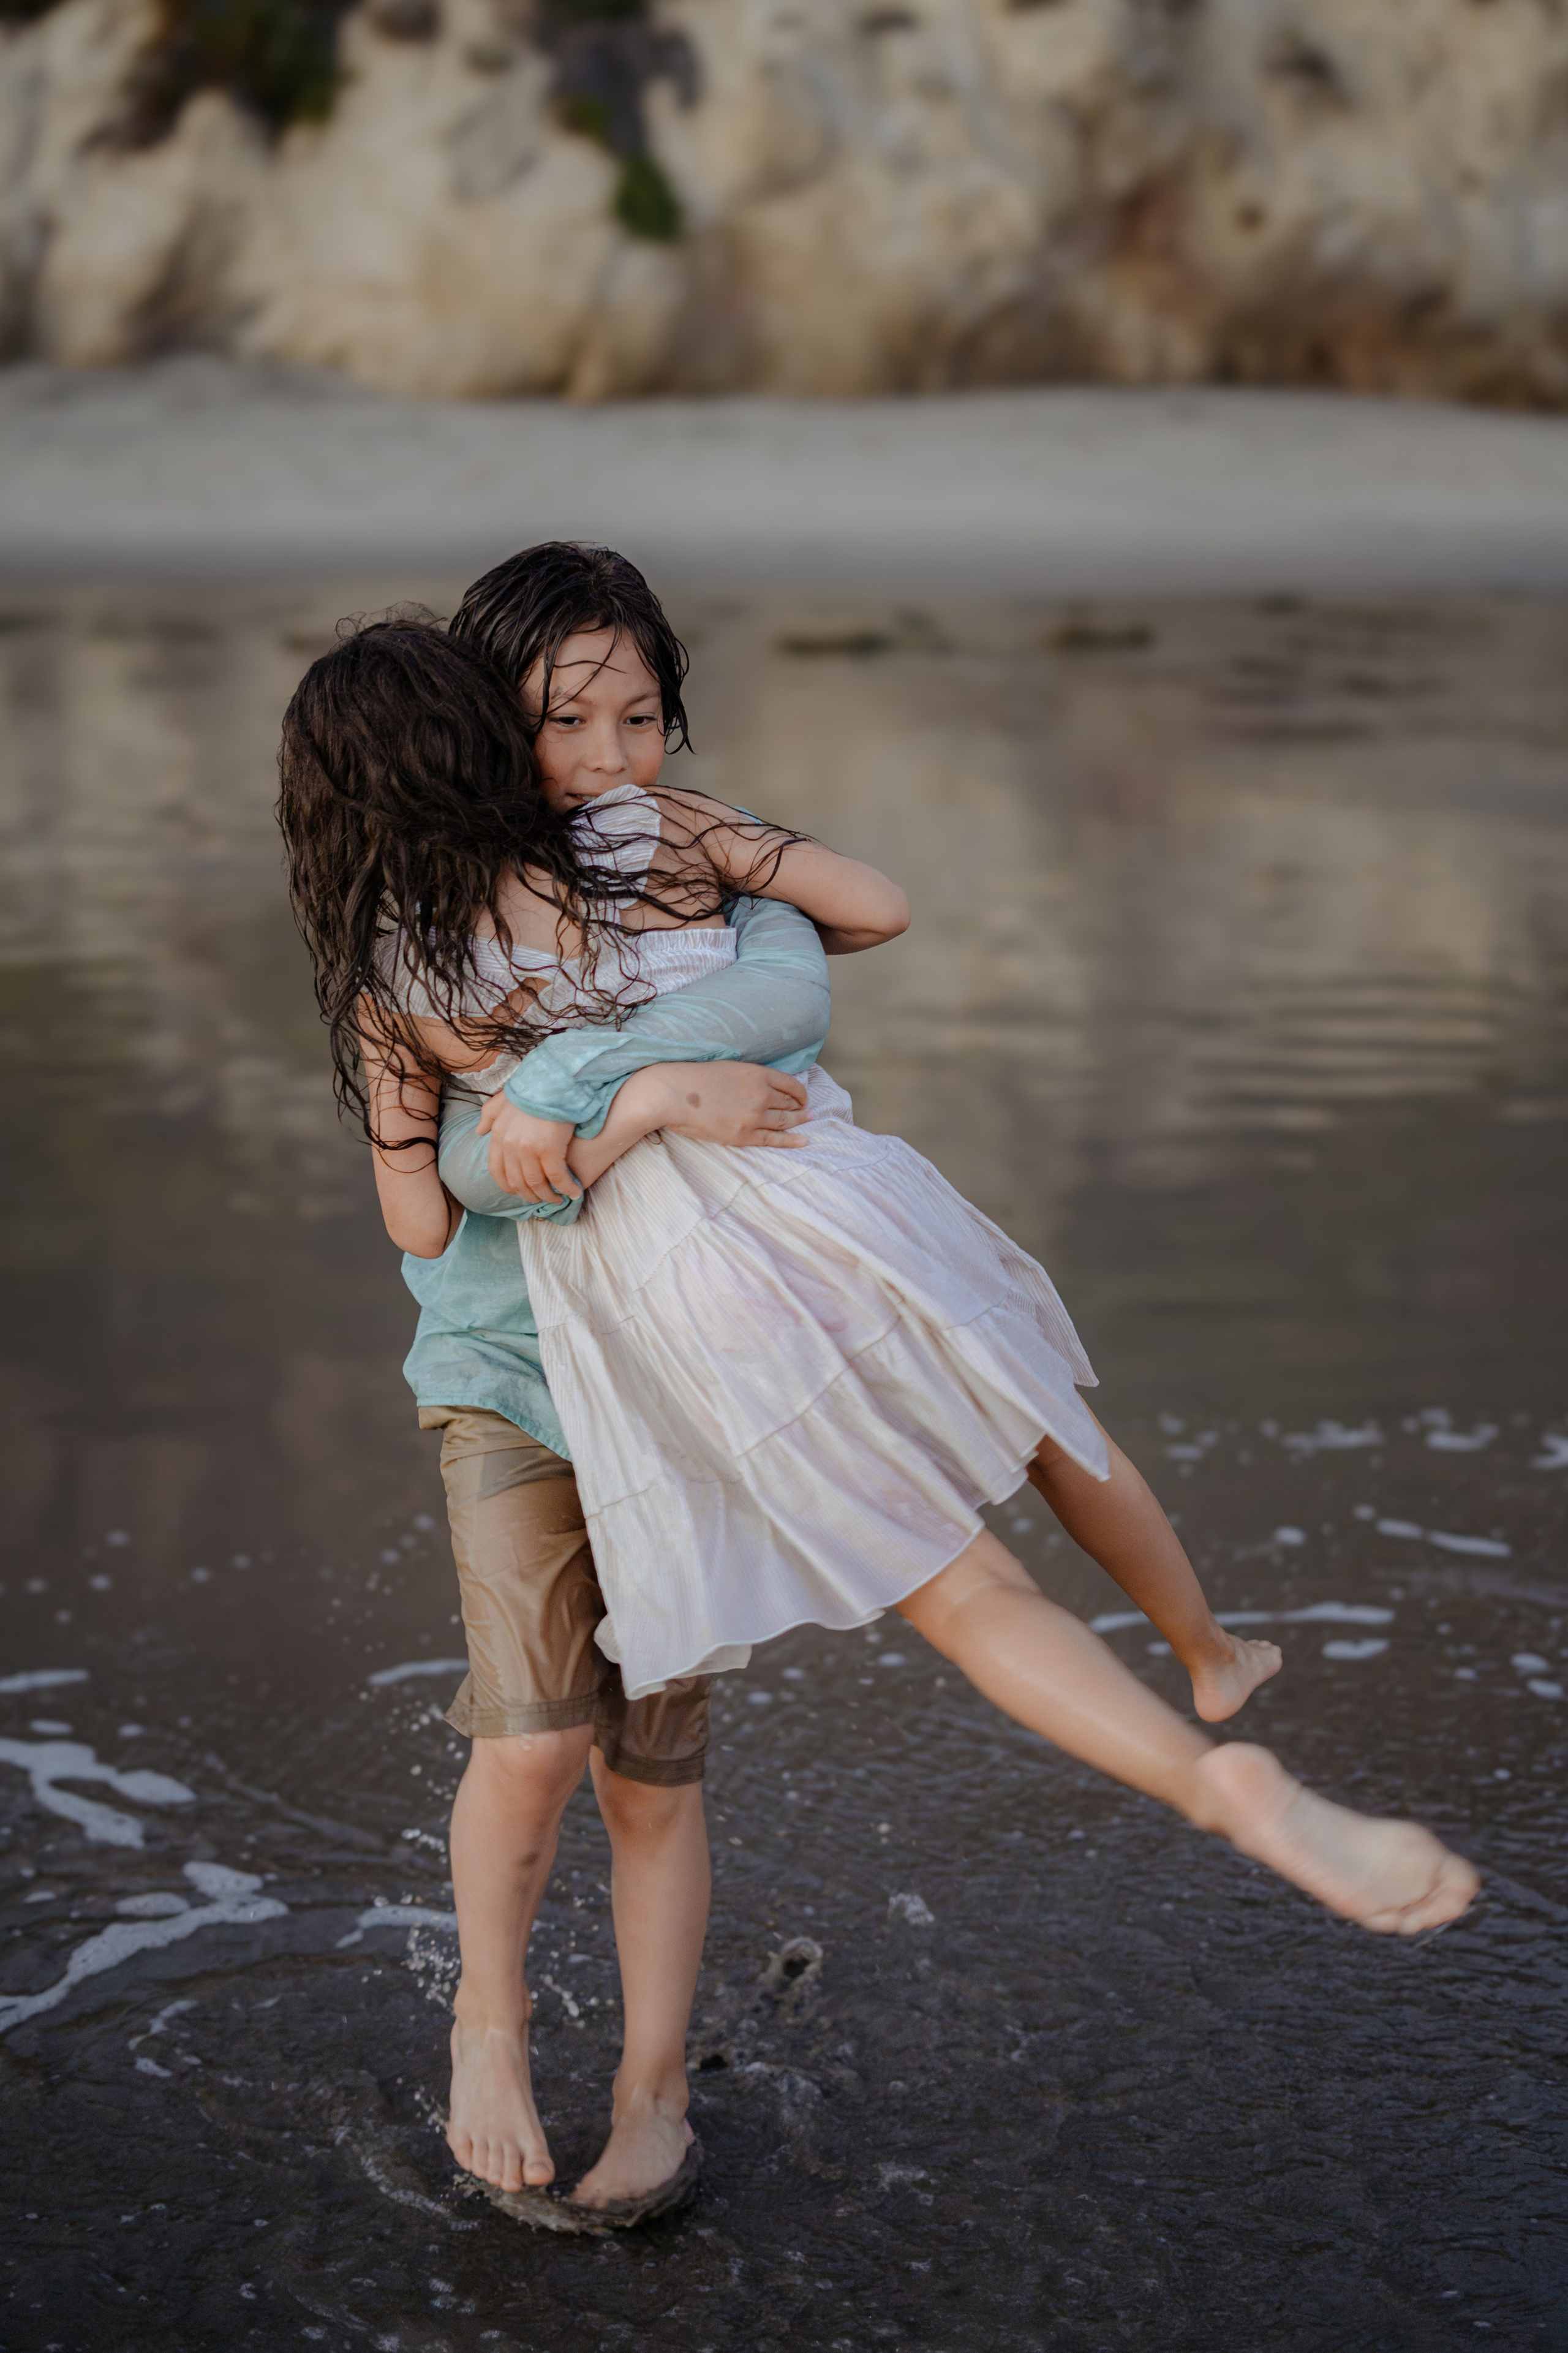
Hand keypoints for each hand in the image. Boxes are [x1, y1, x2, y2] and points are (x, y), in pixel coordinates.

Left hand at [476, 1095, 580, 1202]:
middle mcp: (510, 1146)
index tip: (520, 1192)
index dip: (509, 1186)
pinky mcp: (549, 1149)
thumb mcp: (501, 1101)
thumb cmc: (530, 1090)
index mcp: (499, 1136)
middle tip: (542, 1198)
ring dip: (548, 1195)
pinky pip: (557, 1177)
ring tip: (558, 1198)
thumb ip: (488, 1116)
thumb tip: (478, 1131)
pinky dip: (566, 1188)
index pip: (497, 1171)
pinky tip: (574, 1192)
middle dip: (530, 1195)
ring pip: (537, 1183)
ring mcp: (529, 1149)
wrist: (551, 1081)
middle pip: (518, 1182)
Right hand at [658, 1061, 810, 1147]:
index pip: (790, 1084)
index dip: (800, 1092)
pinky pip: (774, 1139)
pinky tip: (803, 1140)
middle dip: (801, 1108)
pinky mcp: (743, 1135)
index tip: (803, 1097)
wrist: (673, 1094)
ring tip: (809, 1122)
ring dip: (799, 1121)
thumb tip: (763, 1087)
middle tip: (809, 1112)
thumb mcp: (729, 1067)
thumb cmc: (694, 1079)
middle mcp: (760, 1094)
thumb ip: (749, 1077)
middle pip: (789, 1103)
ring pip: (785, 1120)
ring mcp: (754, 1116)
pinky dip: (791, 1140)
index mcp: (757, 1074)